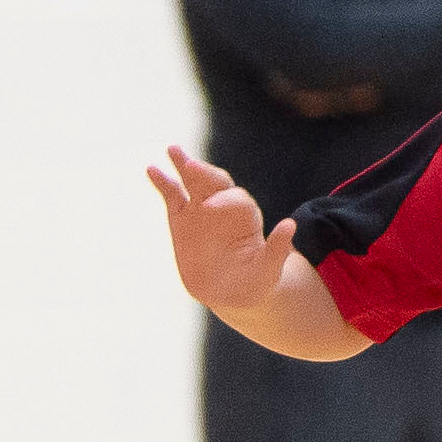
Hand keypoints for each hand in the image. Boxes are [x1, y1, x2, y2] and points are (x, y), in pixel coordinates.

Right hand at [147, 145, 297, 311]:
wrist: (230, 293)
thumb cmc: (254, 281)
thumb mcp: (269, 269)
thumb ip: (278, 249)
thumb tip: (290, 225)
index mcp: (246, 217)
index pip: (236, 199)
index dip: (224, 200)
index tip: (210, 208)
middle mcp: (224, 207)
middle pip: (215, 182)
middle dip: (204, 173)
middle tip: (190, 166)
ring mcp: (200, 210)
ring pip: (193, 182)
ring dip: (183, 164)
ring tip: (173, 149)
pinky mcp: (181, 219)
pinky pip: (172, 195)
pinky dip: (162, 182)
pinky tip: (152, 169)